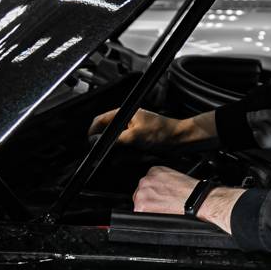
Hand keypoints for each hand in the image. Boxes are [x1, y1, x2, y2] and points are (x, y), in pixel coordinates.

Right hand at [88, 108, 215, 145]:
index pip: (100, 120)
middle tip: (116, 153)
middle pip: (107, 134)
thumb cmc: (161, 133)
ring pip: (117, 145)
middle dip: (110, 146)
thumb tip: (96, 141)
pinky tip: (139, 155)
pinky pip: (127, 150)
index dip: (93, 132)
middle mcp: (126, 121)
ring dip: (121, 152)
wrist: (180, 139)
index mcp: (124, 114)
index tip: (90, 144)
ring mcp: (132, 131)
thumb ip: (114, 140)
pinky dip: (130, 155)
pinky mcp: (138, 141)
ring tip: (135, 152)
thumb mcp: (135, 137)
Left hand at [132, 165, 243, 233]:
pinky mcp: (142, 206)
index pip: (147, 182)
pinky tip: (159, 213)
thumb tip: (159, 189)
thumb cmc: (191, 190)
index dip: (153, 191)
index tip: (159, 195)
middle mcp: (146, 180)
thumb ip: (162, 181)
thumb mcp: (175, 177)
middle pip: (141, 192)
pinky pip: (139, 212)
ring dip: (148, 207)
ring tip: (163, 209)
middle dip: (149, 198)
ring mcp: (143, 192)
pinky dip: (148, 215)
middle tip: (162, 203)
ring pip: (139, 202)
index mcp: (155, 170)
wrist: (197, 200)